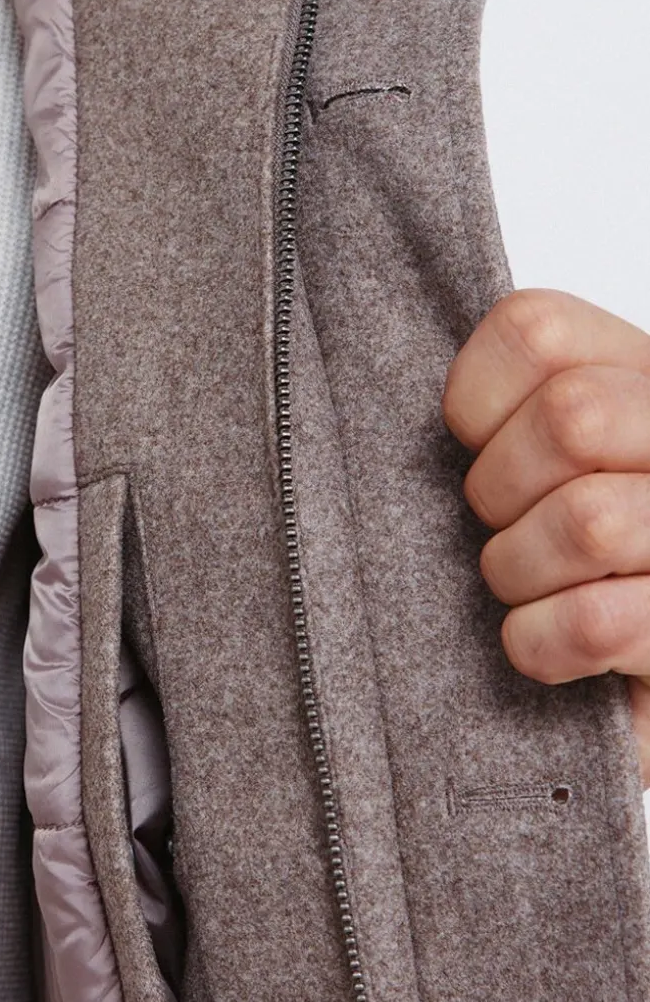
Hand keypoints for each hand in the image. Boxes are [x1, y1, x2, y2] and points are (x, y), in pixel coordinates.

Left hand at [443, 289, 649, 786]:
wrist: (629, 673)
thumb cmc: (567, 564)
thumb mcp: (532, 465)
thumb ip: (495, 417)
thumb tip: (378, 400)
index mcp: (642, 377)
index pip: (538, 329)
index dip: (474, 398)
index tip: (471, 448)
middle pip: (573, 418)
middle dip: (498, 490)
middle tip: (498, 528)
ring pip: (589, 520)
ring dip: (517, 569)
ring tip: (522, 587)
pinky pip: (595, 623)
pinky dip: (539, 643)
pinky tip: (542, 649)